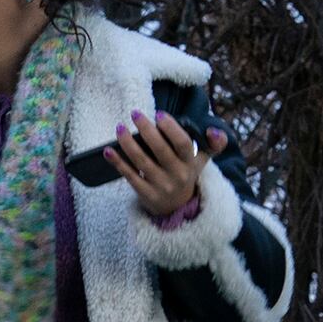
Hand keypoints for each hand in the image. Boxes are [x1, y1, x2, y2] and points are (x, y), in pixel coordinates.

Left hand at [104, 109, 225, 219]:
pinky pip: (129, 176)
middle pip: (160, 150)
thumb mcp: (203, 160)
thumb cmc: (185, 174)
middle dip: (147, 130)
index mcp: (191, 162)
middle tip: (135, 113)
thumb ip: (214, 144)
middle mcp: (177, 174)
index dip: (171, 128)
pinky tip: (108, 150)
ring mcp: (160, 185)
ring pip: (142, 162)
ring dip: (128, 143)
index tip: (159, 114)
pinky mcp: (145, 194)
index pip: (183, 143)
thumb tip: (214, 131)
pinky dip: (118, 162)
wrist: (176, 207)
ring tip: (120, 128)